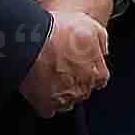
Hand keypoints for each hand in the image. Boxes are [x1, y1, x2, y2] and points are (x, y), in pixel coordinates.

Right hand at [21, 0, 114, 116]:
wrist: (31, 41)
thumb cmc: (60, 32)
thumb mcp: (90, 26)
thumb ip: (101, 41)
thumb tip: (103, 50)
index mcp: (97, 73)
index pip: (100, 78)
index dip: (89, 70)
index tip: (80, 63)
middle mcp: (83, 90)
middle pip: (83, 90)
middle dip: (75, 80)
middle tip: (62, 66)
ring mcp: (64, 99)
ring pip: (66, 101)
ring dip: (61, 92)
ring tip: (49, 76)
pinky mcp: (45, 105)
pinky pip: (48, 109)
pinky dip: (45, 101)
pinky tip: (40, 88)